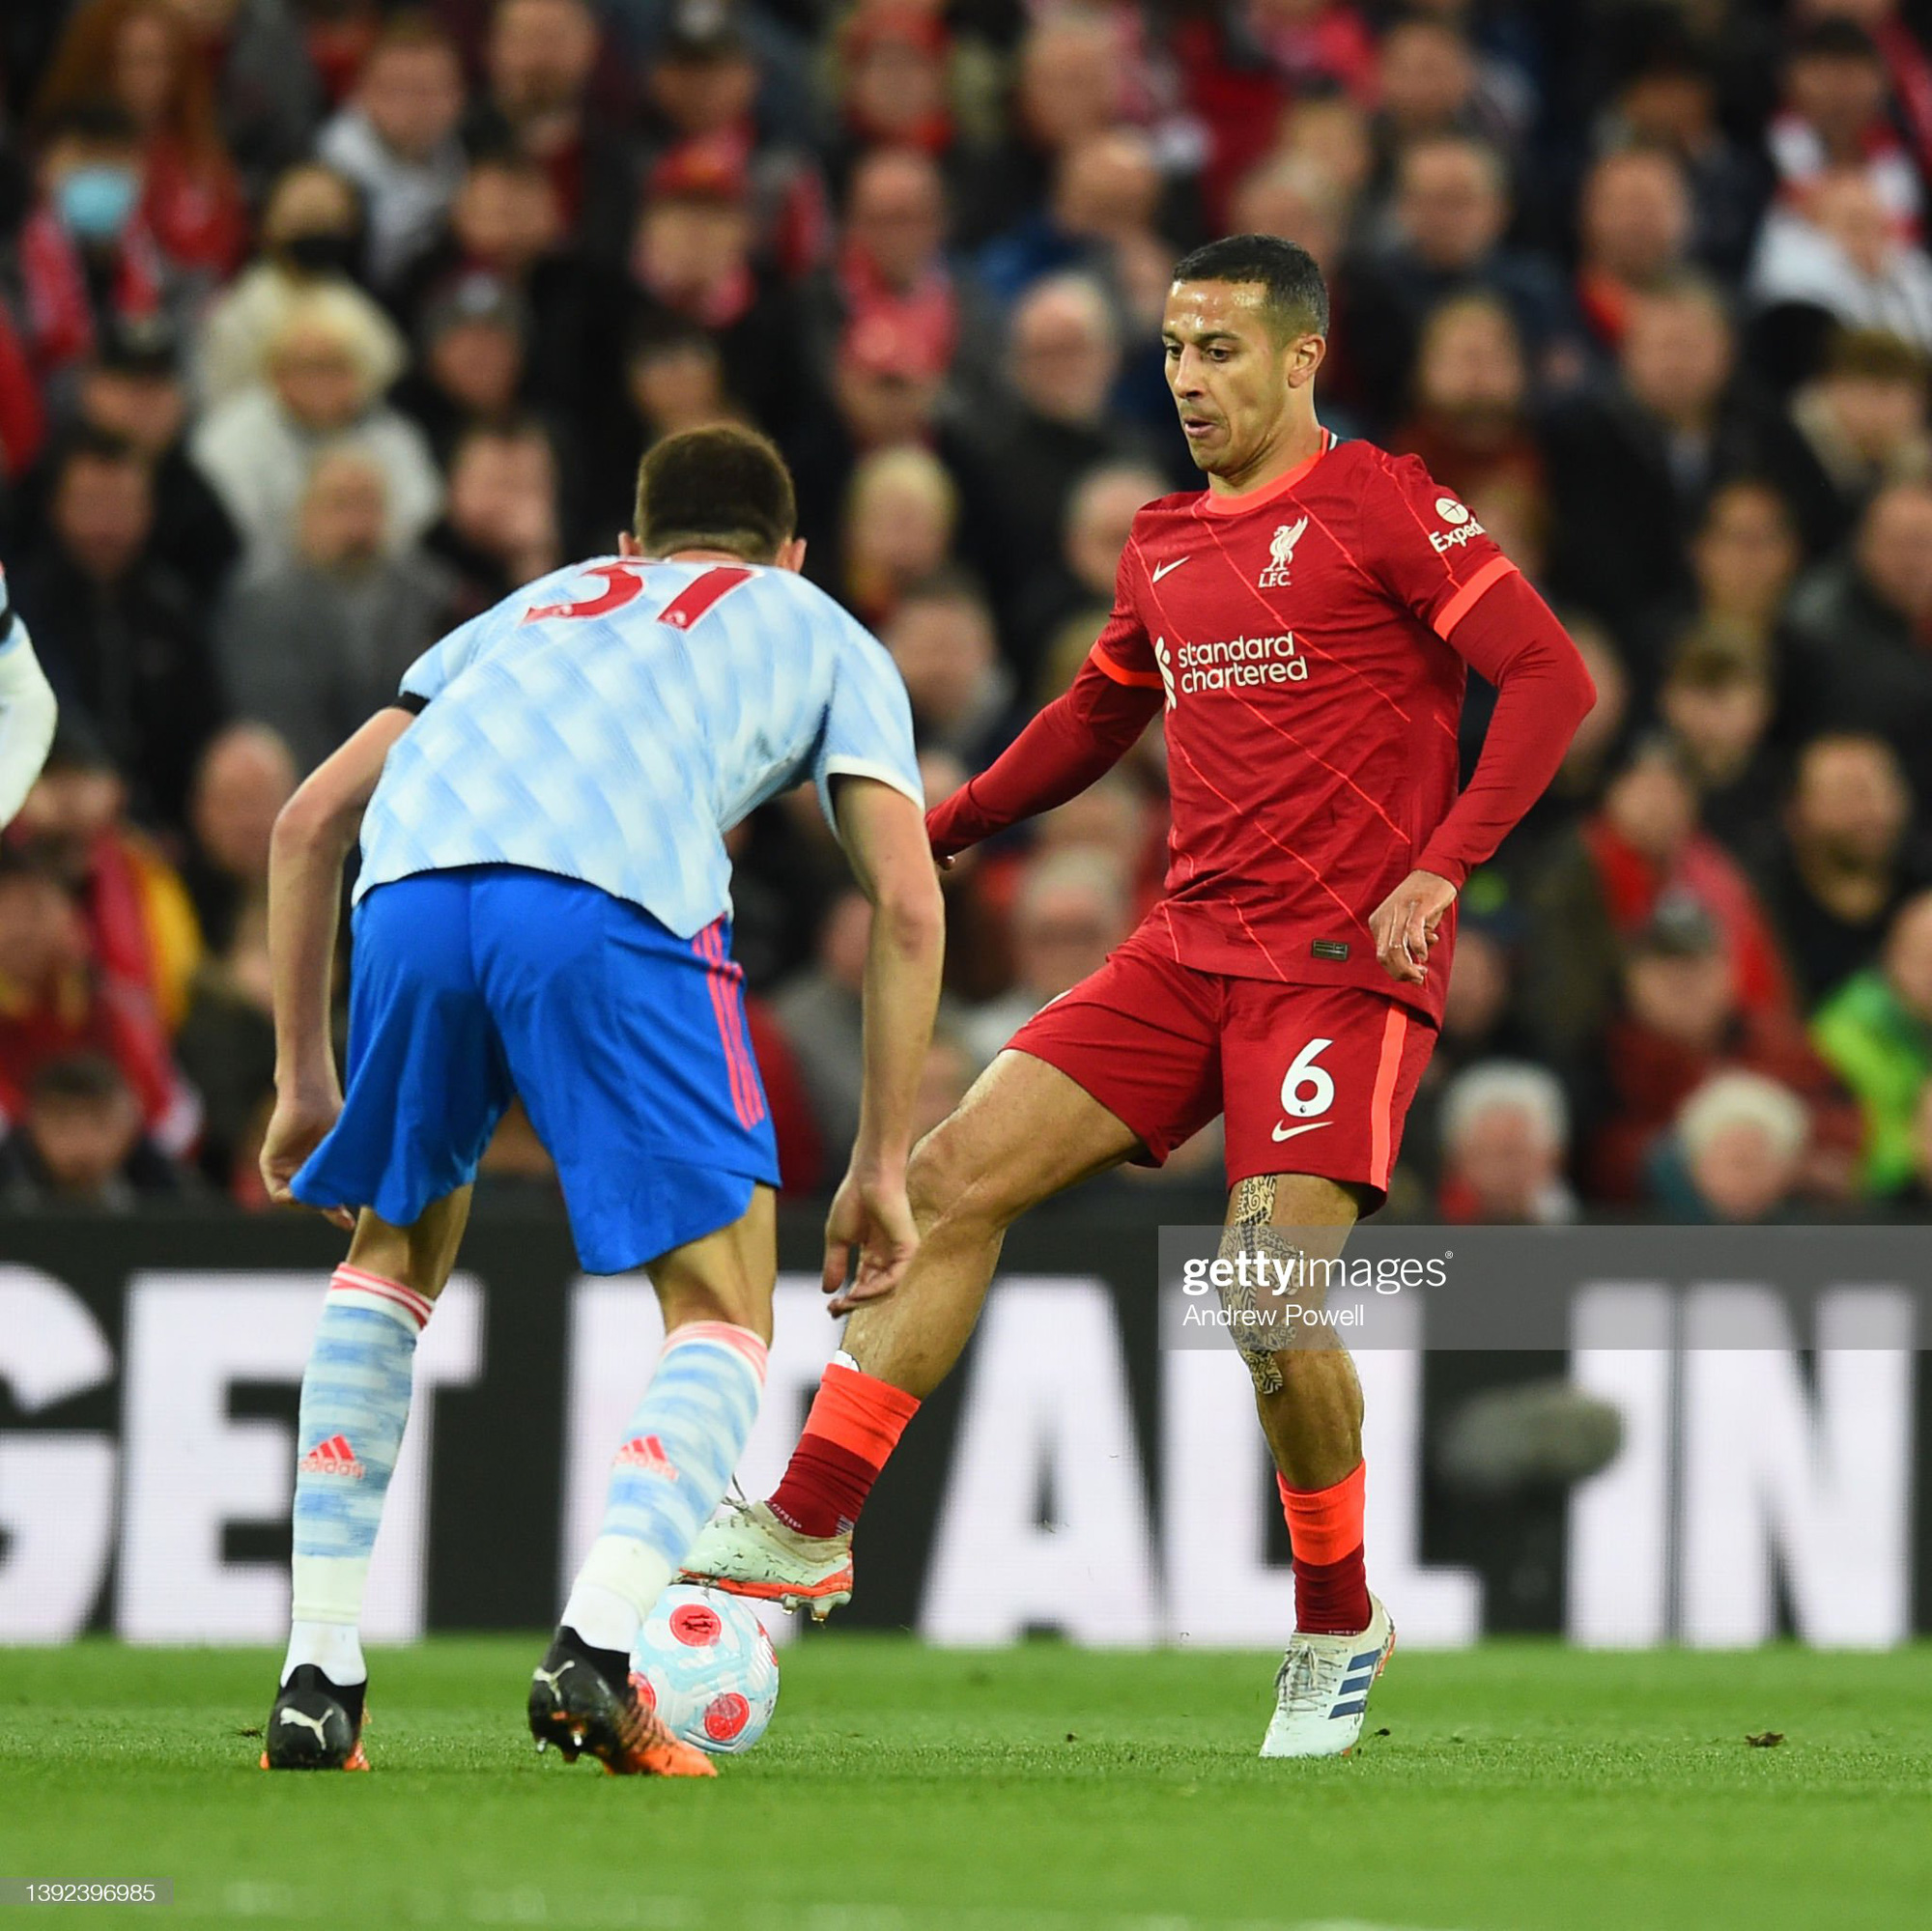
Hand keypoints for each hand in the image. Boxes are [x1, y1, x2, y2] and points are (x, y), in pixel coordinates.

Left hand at [260, 1086, 353, 1230]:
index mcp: (322, 1166)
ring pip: (298, 1200)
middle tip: (344, 1217)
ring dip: (312, 1204)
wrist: (312, 1099)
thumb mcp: (347, 1150)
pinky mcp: (270, 1166)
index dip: (339, 1212)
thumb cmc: (336, 1116)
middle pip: (314, 1201)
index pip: (329, 1195)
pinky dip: (293, 1198)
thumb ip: (351, 1171)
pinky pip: (279, 1194)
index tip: (351, 1223)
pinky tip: (305, 1191)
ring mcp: (287, 1168)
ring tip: (326, 1197)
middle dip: (329, 1211)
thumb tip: (371, 1198)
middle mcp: (304, 1169)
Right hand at [821, 1164, 919, 1315]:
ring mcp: (899, 1254)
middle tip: (836, 1310)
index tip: (831, 1308)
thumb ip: (835, 1264)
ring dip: (864, 1299)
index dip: (848, 1299)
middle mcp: (889, 1257)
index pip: (864, 1284)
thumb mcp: (837, 1238)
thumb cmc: (854, 1198)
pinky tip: (857, 1292)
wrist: (868, 1176)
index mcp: (874, 1254)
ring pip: (885, 1289)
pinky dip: (875, 1288)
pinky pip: (894, 1278)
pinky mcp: (907, 1249)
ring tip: (845, 1302)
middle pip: (875, 1291)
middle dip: (854, 1303)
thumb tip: (827, 1290)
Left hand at [1367, 869, 1456, 985]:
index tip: (1413, 977)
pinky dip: (1418, 947)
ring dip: (1409, 966)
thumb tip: (1418, 962)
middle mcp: (1385, 917)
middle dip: (1401, 973)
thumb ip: (1408, 942)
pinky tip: (1424, 955)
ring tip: (1421, 972)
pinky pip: (1412, 932)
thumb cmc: (1423, 900)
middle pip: (1385, 956)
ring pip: (1396, 948)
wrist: (1435, 872)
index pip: (1381, 955)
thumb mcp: (1409, 922)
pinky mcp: (1416, 907)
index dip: (1396, 971)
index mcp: (1378, 922)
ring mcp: (1399, 912)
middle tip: (1418, 978)